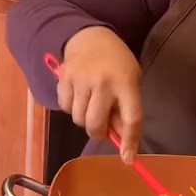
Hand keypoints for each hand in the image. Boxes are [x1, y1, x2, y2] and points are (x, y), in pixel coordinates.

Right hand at [59, 26, 142, 162]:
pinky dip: (70, 107)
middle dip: (98, 132)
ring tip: (90, 103)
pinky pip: (64, 107)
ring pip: (78, 119)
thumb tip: (119, 141)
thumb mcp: (130, 82)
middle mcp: (103, 81)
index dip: (130, 141)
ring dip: (84, 119)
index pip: (131, 118)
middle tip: (101, 126)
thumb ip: (126, 110)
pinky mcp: (64, 77)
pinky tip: (78, 94)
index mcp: (127, 82)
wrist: (91, 37)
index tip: (128, 158)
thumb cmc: (116, 64)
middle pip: (96, 124)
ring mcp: (81, 78)